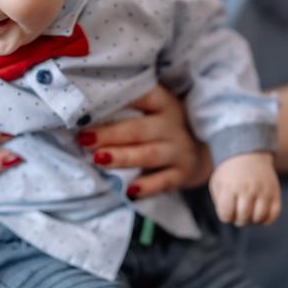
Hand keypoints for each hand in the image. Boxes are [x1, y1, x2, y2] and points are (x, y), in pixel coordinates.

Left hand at [80, 85, 211, 197]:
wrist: (203, 151)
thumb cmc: (164, 127)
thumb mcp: (155, 110)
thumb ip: (129, 108)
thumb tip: (84, 111)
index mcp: (163, 103)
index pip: (142, 96)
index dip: (119, 98)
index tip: (91, 103)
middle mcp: (172, 125)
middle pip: (139, 129)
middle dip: (110, 134)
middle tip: (84, 138)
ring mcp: (178, 150)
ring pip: (148, 154)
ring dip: (122, 157)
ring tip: (99, 159)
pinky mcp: (182, 174)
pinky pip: (163, 182)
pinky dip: (147, 187)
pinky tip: (129, 191)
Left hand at [209, 153, 280, 226]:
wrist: (249, 155)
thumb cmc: (230, 174)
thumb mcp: (218, 183)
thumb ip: (219, 202)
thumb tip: (229, 217)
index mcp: (230, 187)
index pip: (226, 215)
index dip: (225, 217)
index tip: (227, 210)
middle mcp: (248, 189)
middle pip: (243, 218)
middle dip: (238, 220)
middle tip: (238, 212)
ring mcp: (263, 190)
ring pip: (259, 218)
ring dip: (252, 220)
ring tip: (249, 212)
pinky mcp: (275, 192)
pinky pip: (274, 214)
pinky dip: (266, 219)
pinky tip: (260, 213)